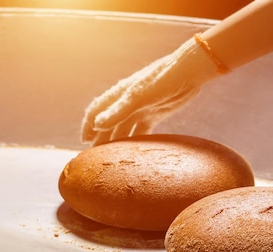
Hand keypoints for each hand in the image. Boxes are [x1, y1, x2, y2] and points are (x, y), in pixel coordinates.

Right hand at [81, 36, 222, 145]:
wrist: (188, 73)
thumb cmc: (161, 81)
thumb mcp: (138, 97)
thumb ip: (118, 111)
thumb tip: (97, 125)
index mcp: (118, 95)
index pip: (96, 111)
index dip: (88, 125)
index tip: (84, 142)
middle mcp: (126, 102)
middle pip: (109, 123)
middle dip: (101, 137)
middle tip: (96, 156)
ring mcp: (140, 108)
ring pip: (124, 128)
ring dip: (117, 141)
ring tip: (112, 157)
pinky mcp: (154, 113)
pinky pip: (141, 130)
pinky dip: (136, 139)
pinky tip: (135, 152)